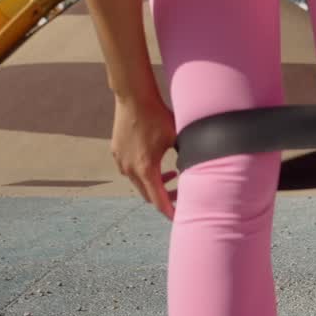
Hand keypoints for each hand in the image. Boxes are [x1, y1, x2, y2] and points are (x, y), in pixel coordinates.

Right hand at [111, 92, 178, 219]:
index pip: (159, 201)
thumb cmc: (157, 115)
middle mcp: (130, 169)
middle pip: (148, 195)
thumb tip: (199, 168)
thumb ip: (187, 156)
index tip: (179, 218)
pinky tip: (154, 160)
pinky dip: (143, 172)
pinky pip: (130, 170)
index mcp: (146, 169)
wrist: (134, 97)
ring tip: (172, 173)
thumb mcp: (177, 137)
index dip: (170, 212)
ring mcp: (120, 161)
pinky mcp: (116, 152)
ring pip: (138, 183)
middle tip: (181, 193)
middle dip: (165, 197)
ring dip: (154, 183)